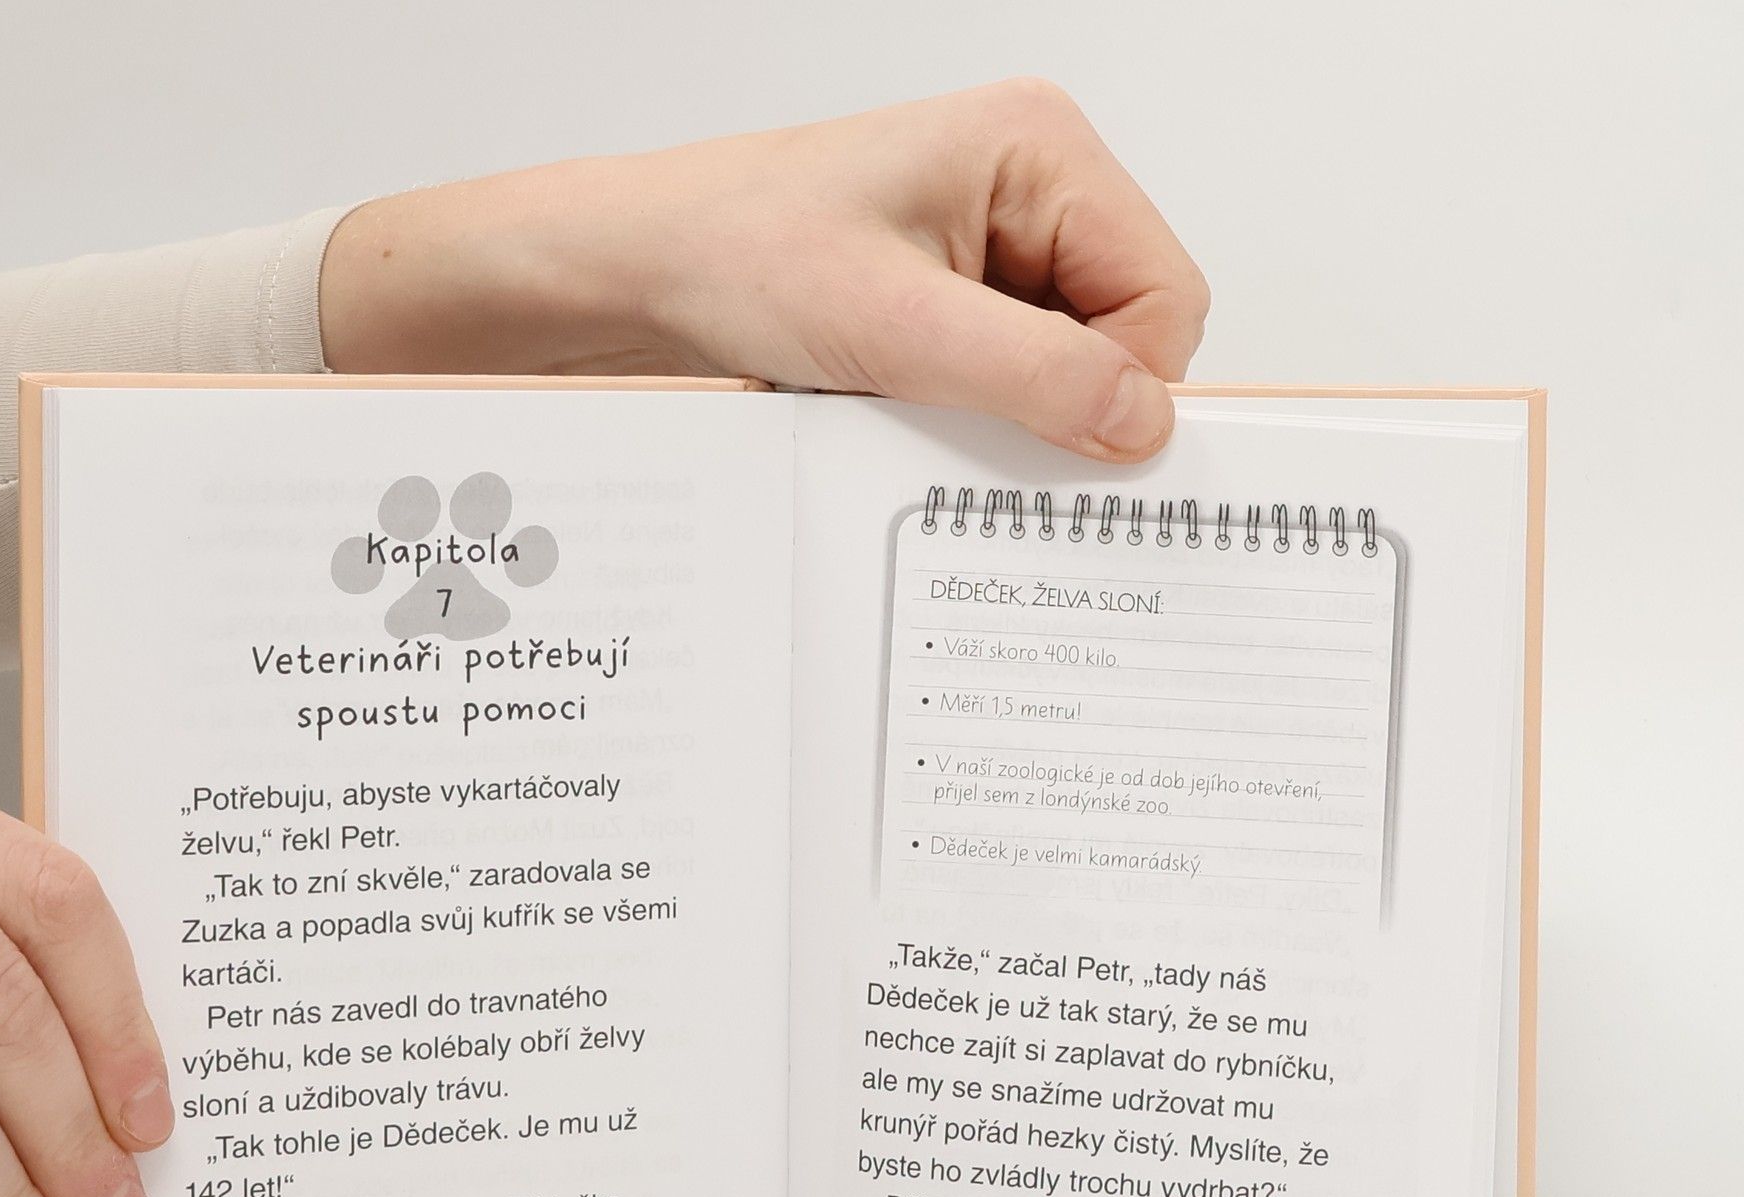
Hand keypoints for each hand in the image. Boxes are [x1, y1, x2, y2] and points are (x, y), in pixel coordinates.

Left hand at [320, 79, 1209, 461]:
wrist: (643, 273)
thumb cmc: (737, 254)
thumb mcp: (893, 326)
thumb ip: (1032, 375)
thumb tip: (1140, 422)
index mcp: (1041, 149)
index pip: (1165, 294)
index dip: (1123, 383)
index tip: (1059, 436)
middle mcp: (1033, 184)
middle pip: (1129, 330)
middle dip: (1064, 394)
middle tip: (965, 409)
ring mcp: (998, 241)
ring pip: (1074, 364)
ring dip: (1011, 405)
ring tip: (918, 390)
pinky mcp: (962, 293)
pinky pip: (1016, 375)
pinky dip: (977, 408)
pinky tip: (911, 396)